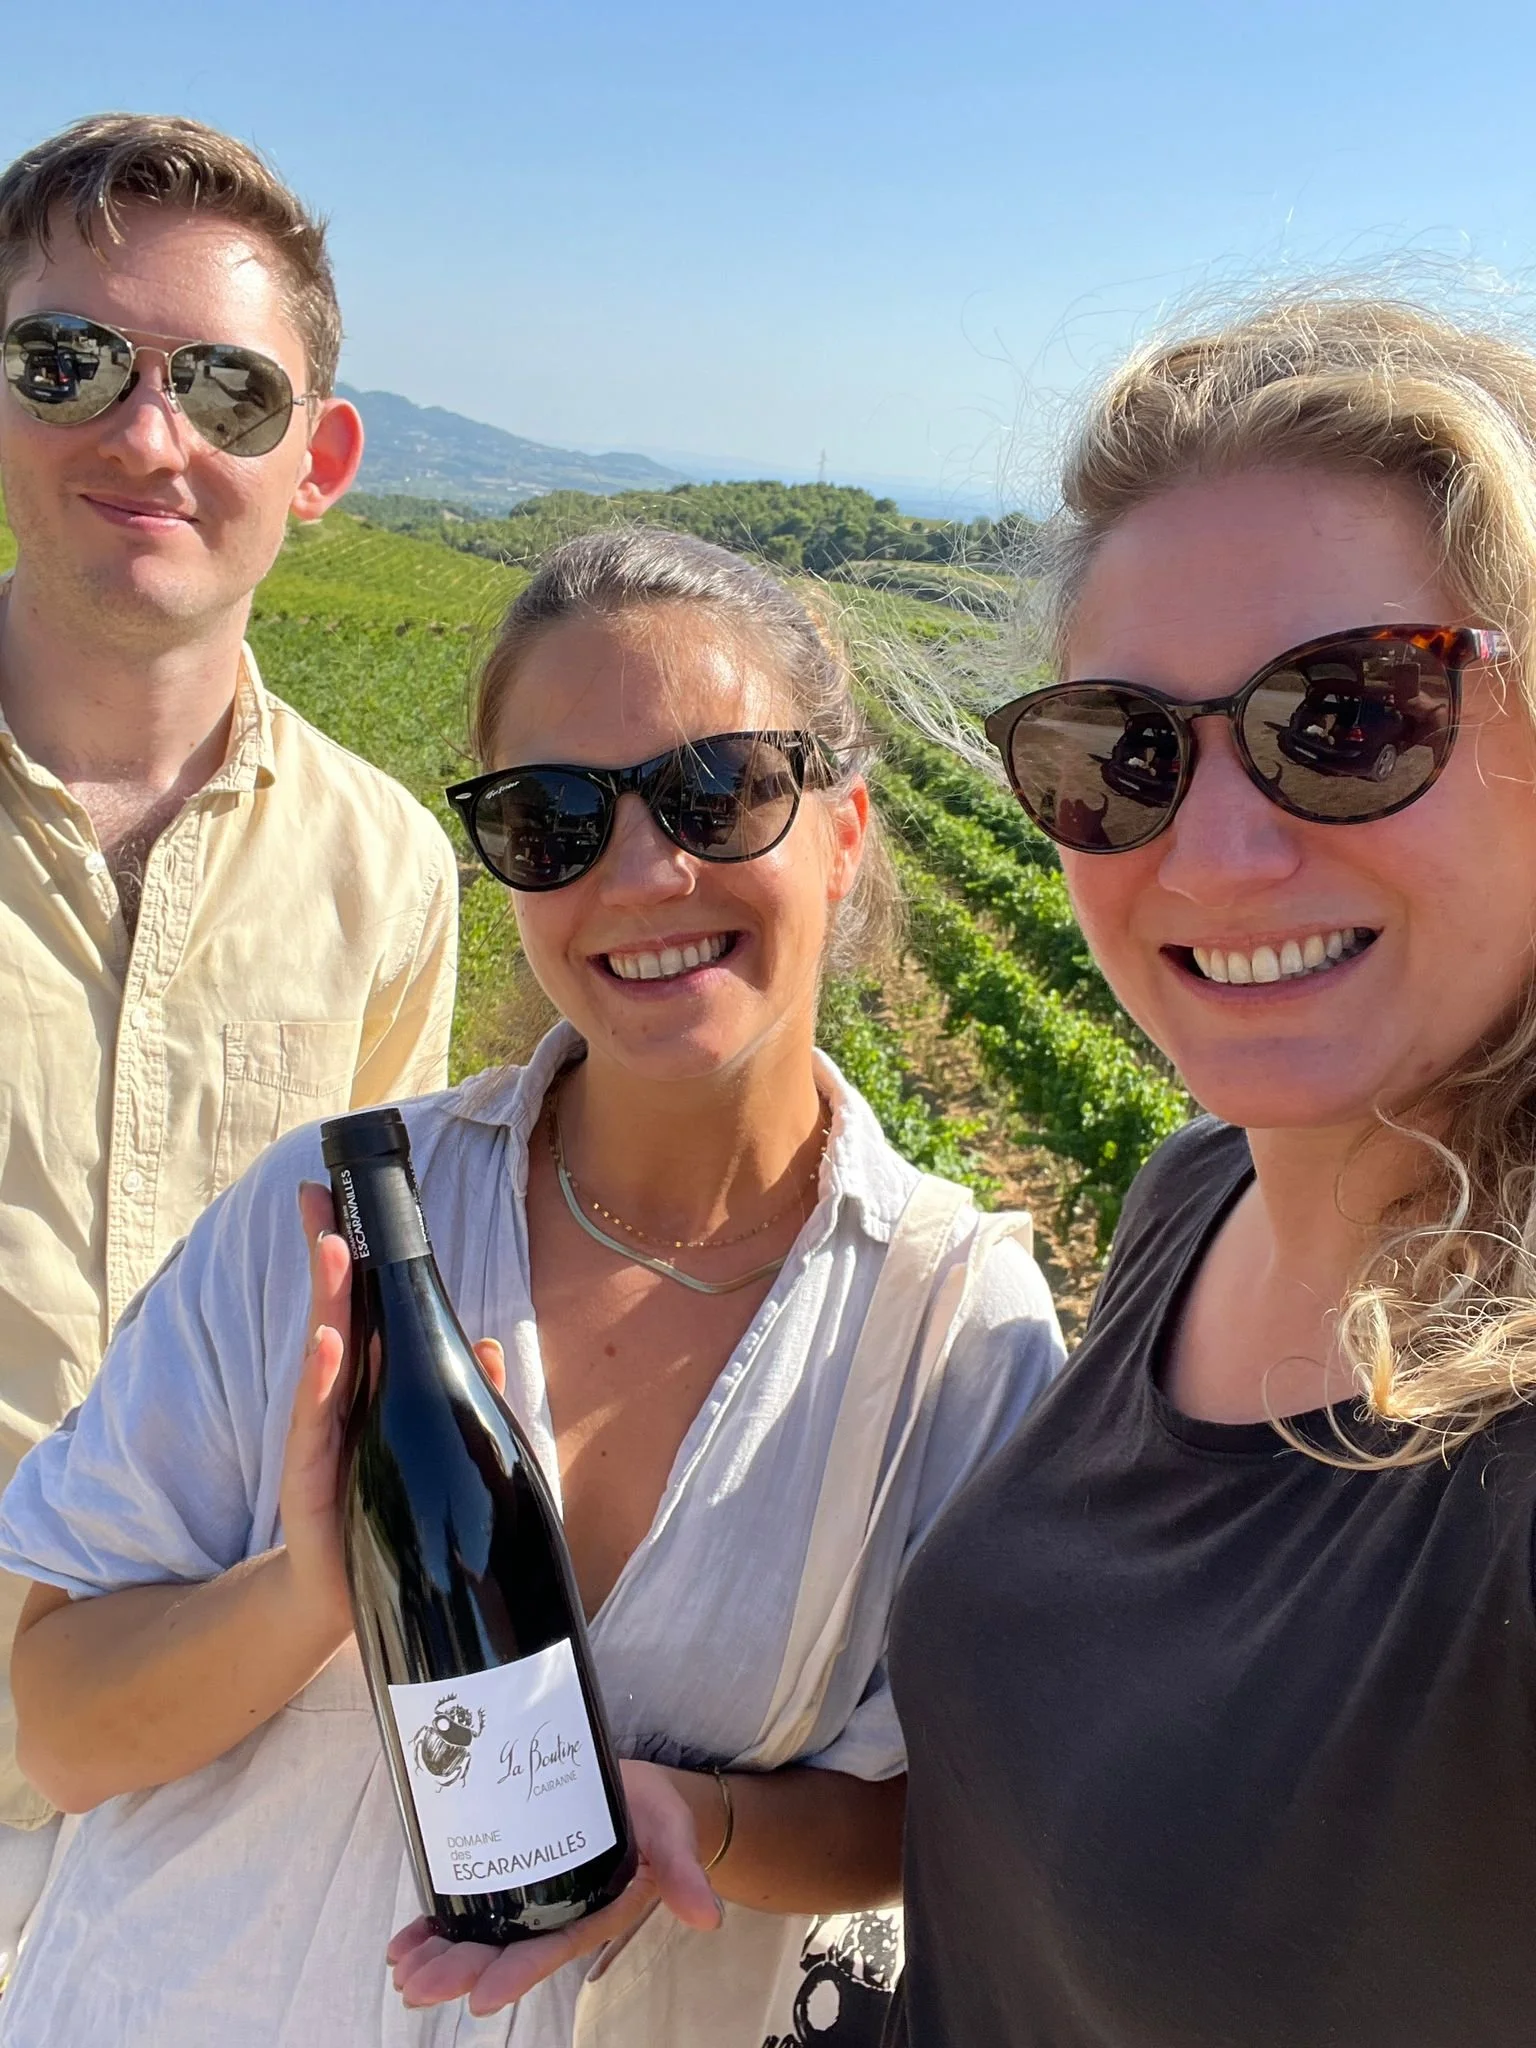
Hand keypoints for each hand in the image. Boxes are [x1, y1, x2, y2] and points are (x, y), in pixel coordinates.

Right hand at [280, 1182, 505, 1638]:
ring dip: (328, 1303)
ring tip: (332, 1252)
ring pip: (323, 1358)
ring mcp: (318, 1440)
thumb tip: (492, 1346)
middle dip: (328, 1258)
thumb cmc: (384, 1517)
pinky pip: (318, 1425)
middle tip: (320, 1202)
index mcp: (364, 1391)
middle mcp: (335, 1405)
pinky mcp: (310, 1481)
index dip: (352, 1258)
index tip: (339, 1199)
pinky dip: (322, 1382)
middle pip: (333, 1317)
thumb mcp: (432, 1452)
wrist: (335, 1605)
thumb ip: (461, 1400)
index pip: (359, 1310)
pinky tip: (327, 1344)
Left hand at [387, 1759, 723, 2016]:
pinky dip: (435, 1923)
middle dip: (460, 1970)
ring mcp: (530, 1896)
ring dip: (439, 1954)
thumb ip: (684, 1873)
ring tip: (403, 1969)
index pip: (553, 1948)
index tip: (481, 1997)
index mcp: (594, 1912)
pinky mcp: (511, 1870)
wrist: (636, 1786)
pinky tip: (404, 1941)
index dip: (518, 1972)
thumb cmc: (656, 1813)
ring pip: (480, 1933)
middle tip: (417, 1985)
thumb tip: (708, 1917)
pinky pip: (469, 1904)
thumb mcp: (671, 1834)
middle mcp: (556, 1912)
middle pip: (505, 1948)